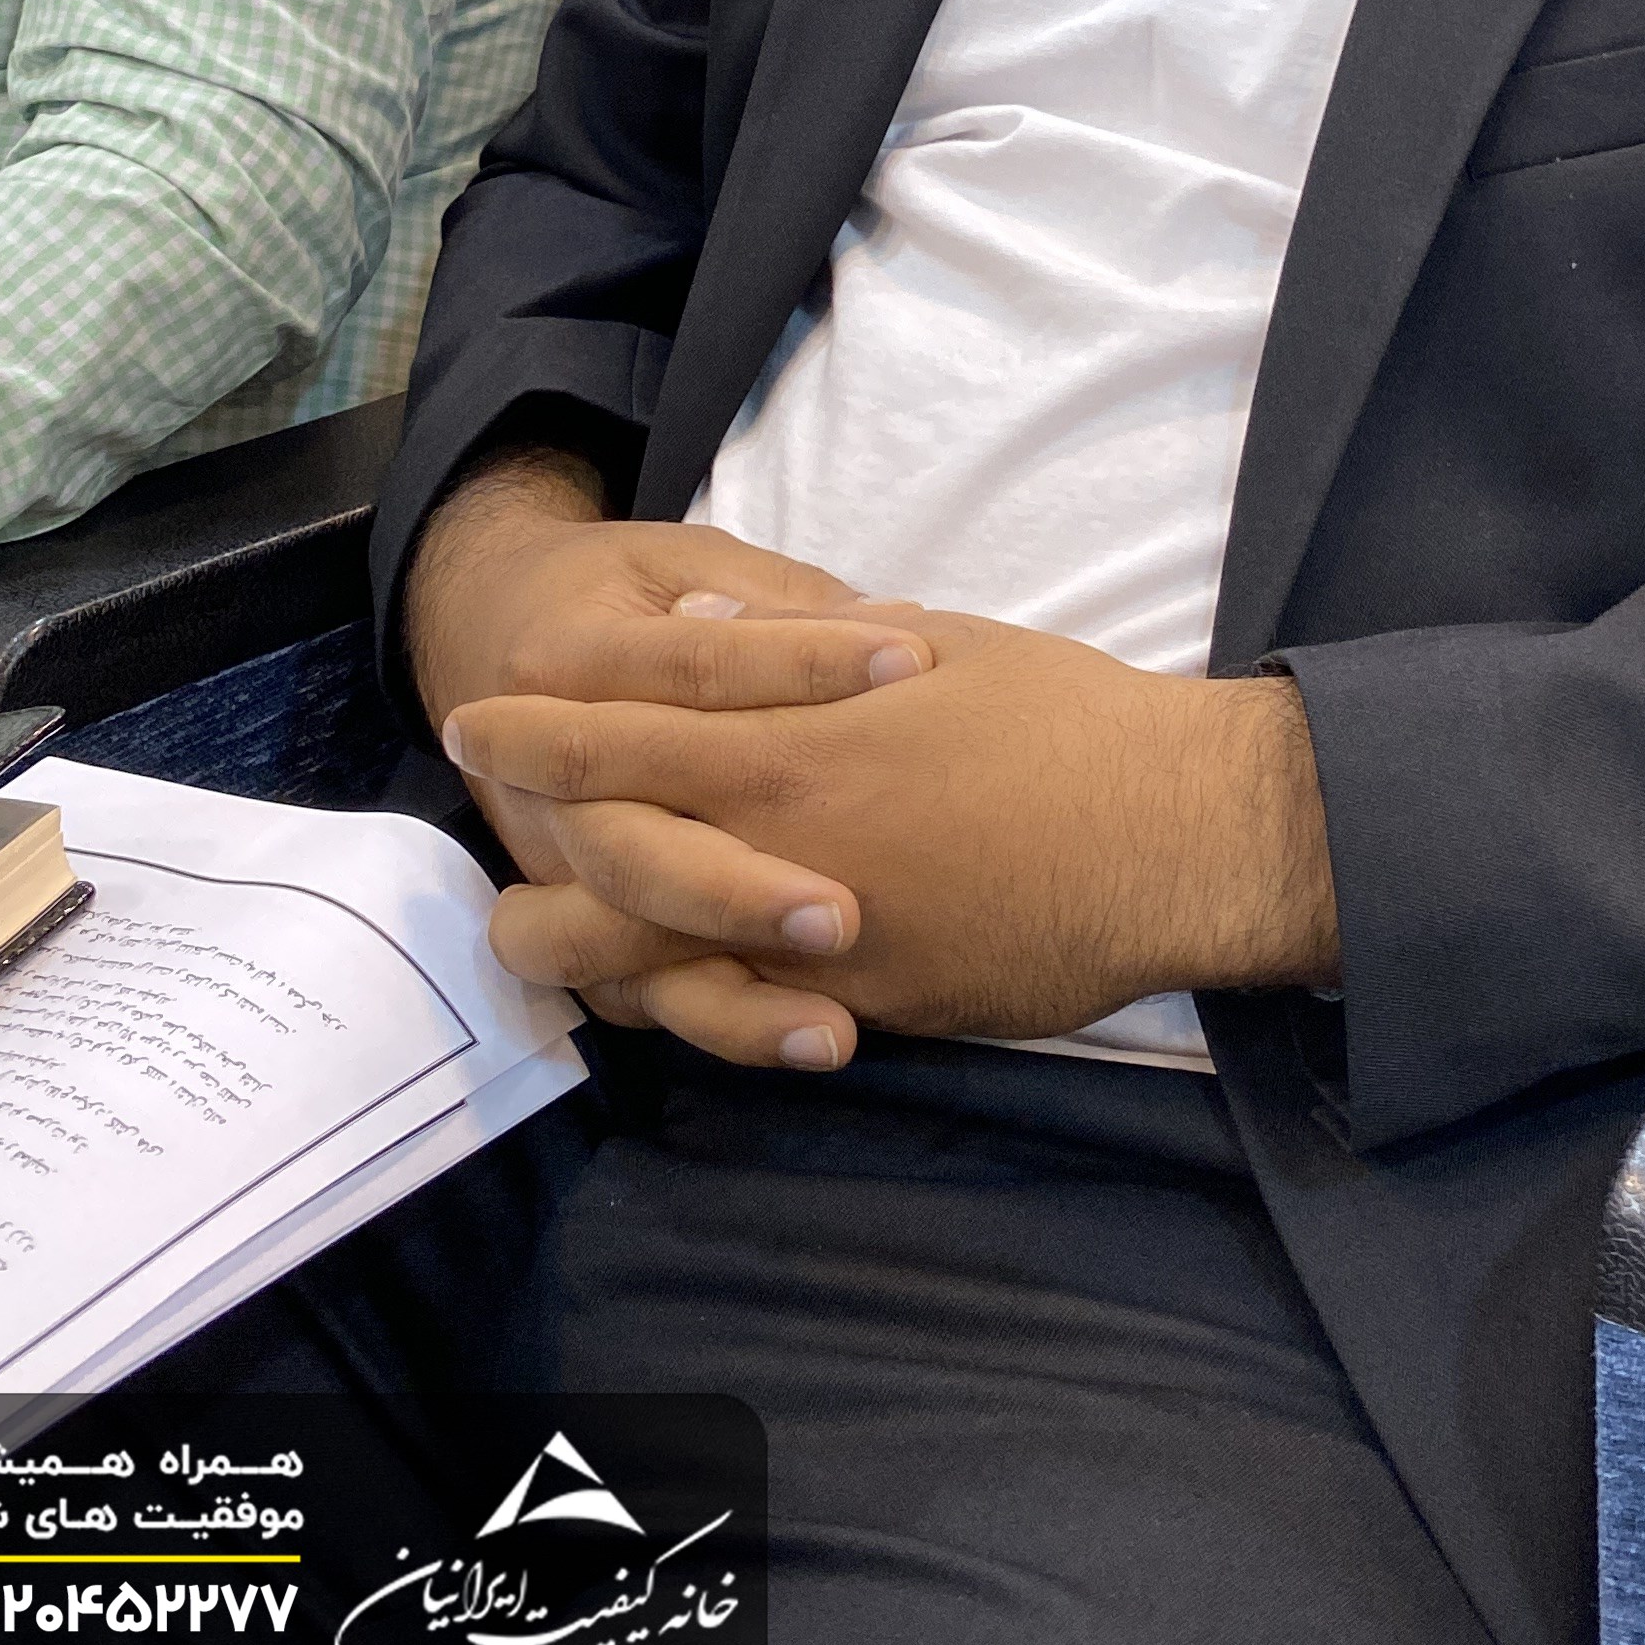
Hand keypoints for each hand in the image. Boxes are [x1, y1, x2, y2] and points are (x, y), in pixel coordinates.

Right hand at [403, 449, 942, 1059]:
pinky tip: (829, 1035)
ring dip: (733, 991)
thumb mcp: (689, 561)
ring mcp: (555, 868)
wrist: (486, 625)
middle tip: (846, 914)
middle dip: (736, 887)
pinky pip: (648, 996)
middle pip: (631, 847)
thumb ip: (777, 606)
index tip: (913, 658)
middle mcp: (543, 780)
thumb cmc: (621, 591)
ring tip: (839, 1024)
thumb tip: (895, 635)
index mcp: (567, 659)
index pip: (691, 667)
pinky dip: (735, 1021)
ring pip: (622, 947)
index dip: (801, 661)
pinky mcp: (587, 932)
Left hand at [447, 613, 1339, 1071]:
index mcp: (792, 741)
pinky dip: (672, 1001)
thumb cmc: (1059, 720)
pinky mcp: (861, 1007)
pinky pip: (729, 1017)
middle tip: (482, 847)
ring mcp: (813, 941)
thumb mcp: (932, 644)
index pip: (622, 733)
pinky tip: (648, 989)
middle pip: (600, 862)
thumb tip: (708, 628)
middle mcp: (781, 845)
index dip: (538, 729)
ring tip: (531, 934)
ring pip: (644, 960)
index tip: (480, 716)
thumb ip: (805, 647)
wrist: (1165, 836)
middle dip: (524, 852)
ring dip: (576, 948)